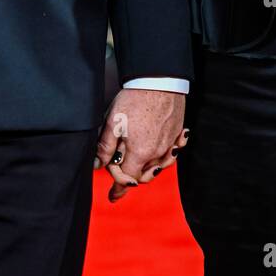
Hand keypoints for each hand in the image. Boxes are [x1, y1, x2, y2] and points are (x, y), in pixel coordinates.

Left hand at [95, 87, 187, 201]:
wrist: (159, 80)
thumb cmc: (135, 99)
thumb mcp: (113, 123)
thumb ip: (105, 147)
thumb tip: (97, 165)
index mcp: (140, 152)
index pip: (128, 179)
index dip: (118, 187)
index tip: (113, 195)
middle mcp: (158, 152)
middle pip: (145, 176)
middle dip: (133, 179)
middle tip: (122, 178)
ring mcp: (170, 143)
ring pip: (160, 166)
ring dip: (149, 171)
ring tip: (140, 169)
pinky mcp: (178, 132)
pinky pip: (174, 152)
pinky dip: (167, 156)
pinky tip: (163, 153)